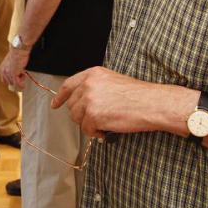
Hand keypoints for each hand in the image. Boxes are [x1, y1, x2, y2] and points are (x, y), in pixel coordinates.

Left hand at [0, 47, 29, 89]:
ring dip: (20, 80)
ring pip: (14, 83)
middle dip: (16, 80)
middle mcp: (3, 71)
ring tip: (23, 74)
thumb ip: (10, 68)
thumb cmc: (17, 53)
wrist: (19, 50)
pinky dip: (21, 85)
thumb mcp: (11, 61)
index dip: (10, 81)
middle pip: (9, 82)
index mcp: (2, 68)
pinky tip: (23, 84)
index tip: (15, 80)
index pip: (4, 80)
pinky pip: (18, 83)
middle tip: (21, 76)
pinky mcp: (13, 74)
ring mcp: (8, 73)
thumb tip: (16, 73)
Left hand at [52, 66, 180, 138]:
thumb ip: (95, 87)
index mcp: (93, 74)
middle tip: (97, 120)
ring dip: (90, 125)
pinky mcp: (92, 115)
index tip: (56, 104)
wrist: (151, 103)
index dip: (60, 97)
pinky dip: (97, 134)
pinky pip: (87, 130)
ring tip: (106, 124)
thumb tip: (83, 101)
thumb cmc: (139, 95)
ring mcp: (89, 100)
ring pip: (78, 119)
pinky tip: (108, 130)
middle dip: (82, 116)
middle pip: (72, 106)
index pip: (69, 85)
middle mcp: (88, 85)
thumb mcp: (113, 81)